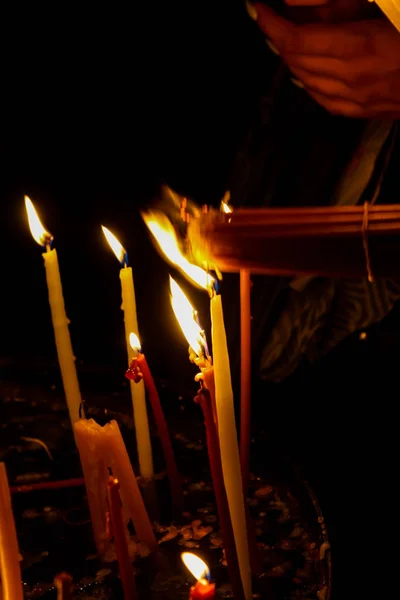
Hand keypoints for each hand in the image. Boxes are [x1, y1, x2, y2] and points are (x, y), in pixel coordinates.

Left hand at [253, 3, 399, 117]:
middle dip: (277, 38)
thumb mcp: (391, 8)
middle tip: (267, 18)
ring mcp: (360, 99)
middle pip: (297, 62)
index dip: (271, 24)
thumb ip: (345, 5)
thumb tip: (302, 3)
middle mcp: (354, 78)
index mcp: (361, 47)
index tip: (256, 7)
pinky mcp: (367, 110)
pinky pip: (325, 101)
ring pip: (308, 83)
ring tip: (282, 39)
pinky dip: (308, 85)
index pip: (297, 40)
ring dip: (290, 61)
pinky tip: (303, 76)